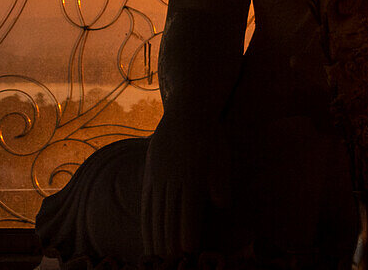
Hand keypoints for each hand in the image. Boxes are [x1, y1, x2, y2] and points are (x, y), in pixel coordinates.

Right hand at [141, 113, 231, 257]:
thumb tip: (221, 204)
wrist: (188, 112)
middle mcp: (172, 179)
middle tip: (171, 264)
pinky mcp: (150, 176)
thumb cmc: (211, 137)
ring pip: (155, 214)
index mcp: (192, 176)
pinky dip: (146, 224)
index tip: (189, 252)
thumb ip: (220, 181)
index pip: (189, 211)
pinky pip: (146, 205)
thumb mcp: (221, 155)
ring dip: (156, 238)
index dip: (188, 233)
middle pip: (169, 217)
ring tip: (157, 259)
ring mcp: (158, 178)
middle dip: (170, 243)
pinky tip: (147, 238)